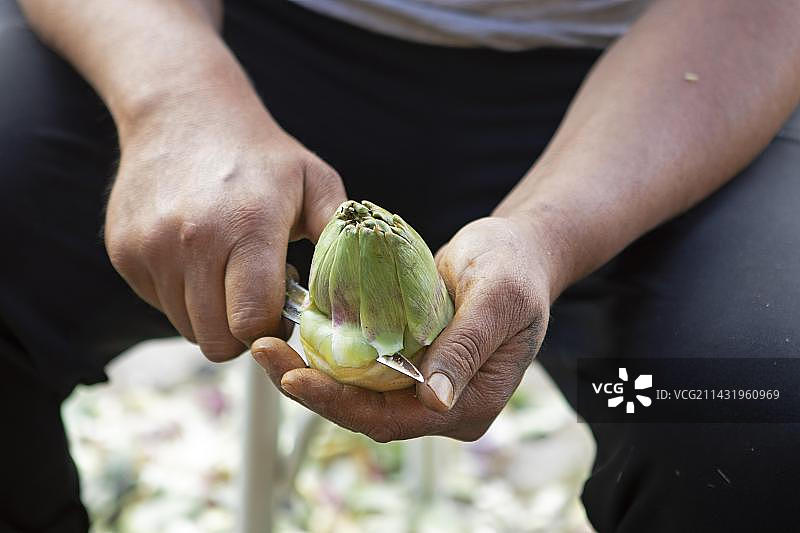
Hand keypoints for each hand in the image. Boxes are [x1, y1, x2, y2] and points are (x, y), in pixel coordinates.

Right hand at [104, 95, 345, 360]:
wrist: (183, 113)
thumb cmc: (261, 155)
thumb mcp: (315, 182)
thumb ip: (338, 239)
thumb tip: (354, 297)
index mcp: (247, 226)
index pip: (252, 323)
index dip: (272, 330)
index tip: (281, 312)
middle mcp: (191, 241)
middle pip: (216, 340)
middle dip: (241, 332)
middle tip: (255, 297)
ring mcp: (150, 248)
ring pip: (186, 327)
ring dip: (211, 312)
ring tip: (227, 268)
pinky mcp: (123, 253)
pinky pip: (160, 304)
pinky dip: (182, 293)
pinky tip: (196, 255)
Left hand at [253, 217, 550, 440]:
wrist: (515, 250)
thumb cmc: (515, 269)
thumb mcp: (499, 301)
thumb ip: (468, 348)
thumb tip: (435, 402)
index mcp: (471, 404)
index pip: (395, 419)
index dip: (341, 403)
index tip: (295, 377)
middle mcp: (443, 405)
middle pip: (366, 412)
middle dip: (311, 388)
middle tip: (263, 353)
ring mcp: (424, 385)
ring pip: (357, 392)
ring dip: (311, 370)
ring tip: (268, 345)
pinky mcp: (408, 363)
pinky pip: (361, 368)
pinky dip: (328, 353)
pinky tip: (296, 334)